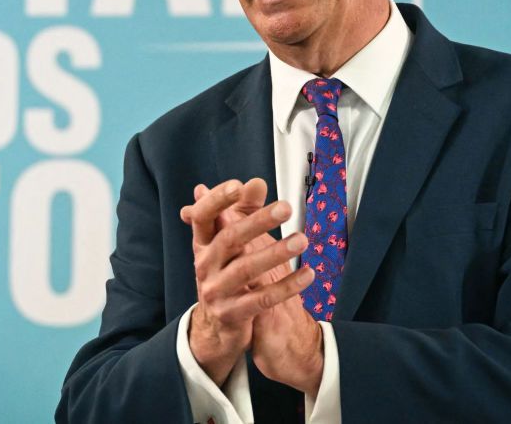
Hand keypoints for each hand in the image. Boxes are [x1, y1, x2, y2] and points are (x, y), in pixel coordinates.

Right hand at [208, 182, 324, 396]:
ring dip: (275, 253)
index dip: (217, 200)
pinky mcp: (232, 314)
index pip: (203, 216)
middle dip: (258, 222)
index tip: (238, 186)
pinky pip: (262, 299)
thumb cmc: (226, 275)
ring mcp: (216, 291)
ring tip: (301, 240)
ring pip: (245, 270)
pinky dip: (286, 287)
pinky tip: (308, 275)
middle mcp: (204, 266)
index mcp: (202, 244)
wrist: (216, 327)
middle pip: (229, 239)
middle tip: (286, 207)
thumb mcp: (229, 245)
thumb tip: (254, 183)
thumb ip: (243, 211)